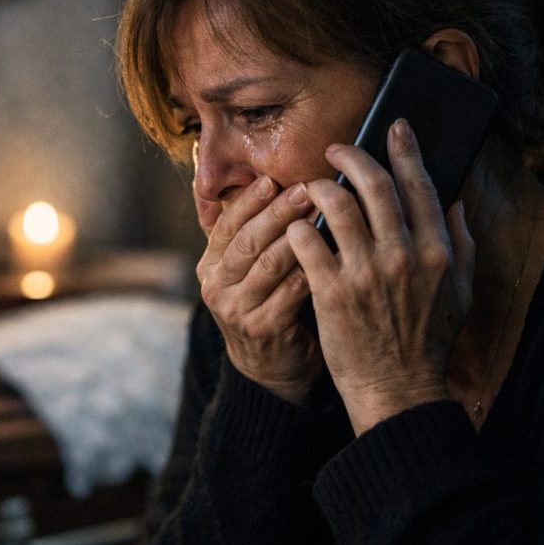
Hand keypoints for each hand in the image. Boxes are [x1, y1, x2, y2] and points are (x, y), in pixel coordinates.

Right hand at [197, 176, 321, 403]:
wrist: (269, 365)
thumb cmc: (267, 302)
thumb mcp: (246, 270)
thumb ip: (251, 233)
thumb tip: (269, 180)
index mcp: (210, 266)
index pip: (226, 225)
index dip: (248, 201)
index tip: (271, 179)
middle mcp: (216, 287)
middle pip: (247, 241)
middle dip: (277, 212)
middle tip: (306, 189)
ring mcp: (237, 310)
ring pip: (269, 264)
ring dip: (299, 236)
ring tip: (325, 213)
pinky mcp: (263, 329)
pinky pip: (291, 291)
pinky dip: (312, 268)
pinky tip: (333, 252)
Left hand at [287, 119, 474, 433]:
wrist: (398, 389)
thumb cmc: (428, 341)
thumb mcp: (460, 293)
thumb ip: (461, 245)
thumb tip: (454, 204)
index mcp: (438, 251)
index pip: (420, 185)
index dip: (405, 150)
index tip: (394, 127)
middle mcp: (404, 256)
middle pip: (375, 186)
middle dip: (352, 157)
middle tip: (335, 148)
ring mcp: (365, 274)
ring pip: (337, 206)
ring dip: (319, 188)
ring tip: (309, 187)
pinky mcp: (331, 292)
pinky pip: (307, 242)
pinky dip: (297, 227)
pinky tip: (293, 226)